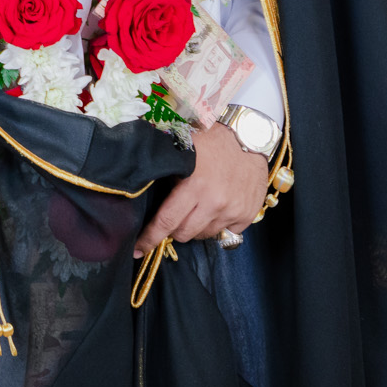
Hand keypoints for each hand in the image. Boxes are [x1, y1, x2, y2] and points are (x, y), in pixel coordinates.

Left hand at [133, 122, 268, 257]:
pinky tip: (214, 210)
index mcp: (194, 186)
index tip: (137, 250)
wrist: (249, 135)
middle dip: (173, 229)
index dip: (149, 238)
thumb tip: (137, 184)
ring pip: (204, 235)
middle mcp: (215, 203)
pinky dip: (216, 225)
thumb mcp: (181, 149)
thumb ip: (163, 170)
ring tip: (195, 209)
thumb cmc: (211, 139)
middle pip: (184, 233)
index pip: (166, 221)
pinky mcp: (247, 215)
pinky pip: (225, 233)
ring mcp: (233, 211)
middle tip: (172, 217)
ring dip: (195, 227)